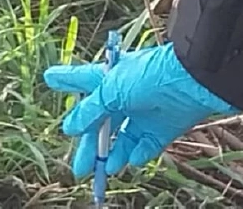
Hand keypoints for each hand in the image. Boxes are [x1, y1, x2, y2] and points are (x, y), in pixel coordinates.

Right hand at [43, 43, 234, 177]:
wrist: (192, 80)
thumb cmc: (148, 75)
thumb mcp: (111, 90)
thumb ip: (90, 111)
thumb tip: (69, 128)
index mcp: (110, 78)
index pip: (83, 80)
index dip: (66, 80)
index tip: (50, 78)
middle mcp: (126, 95)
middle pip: (101, 124)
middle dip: (90, 146)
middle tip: (79, 168)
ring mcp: (144, 112)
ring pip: (123, 139)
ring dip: (113, 154)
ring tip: (106, 168)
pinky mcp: (163, 128)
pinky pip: (146, 146)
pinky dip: (137, 154)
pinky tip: (130, 160)